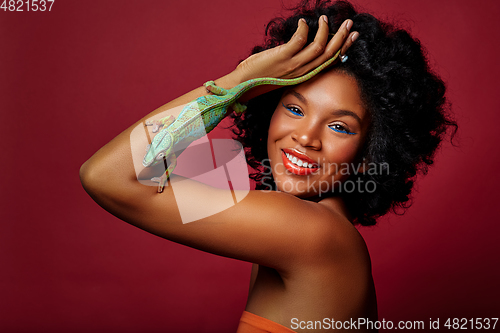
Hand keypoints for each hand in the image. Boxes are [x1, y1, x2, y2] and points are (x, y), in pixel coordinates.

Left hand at [232, 16, 357, 82]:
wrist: (244, 85)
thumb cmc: (261, 77)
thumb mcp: (284, 71)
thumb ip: (295, 61)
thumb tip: (302, 46)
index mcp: (304, 75)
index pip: (329, 62)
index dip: (343, 49)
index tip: (352, 37)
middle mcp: (302, 72)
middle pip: (329, 54)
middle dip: (341, 38)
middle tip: (349, 24)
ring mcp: (293, 65)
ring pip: (318, 47)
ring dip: (325, 31)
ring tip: (324, 19)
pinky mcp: (283, 57)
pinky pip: (300, 40)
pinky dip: (304, 29)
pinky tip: (303, 23)